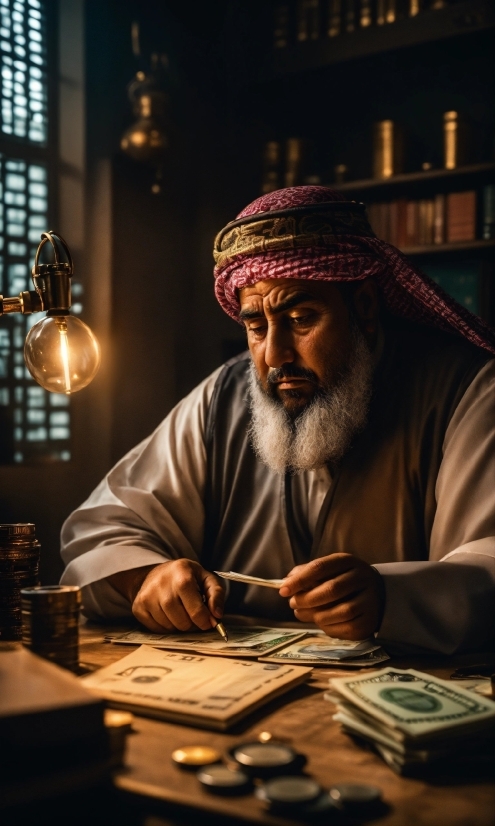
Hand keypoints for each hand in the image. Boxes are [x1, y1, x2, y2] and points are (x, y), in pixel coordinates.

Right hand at [109, 560, 224, 632]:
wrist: (155, 573)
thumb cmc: (185, 577)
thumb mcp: (205, 578)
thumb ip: (216, 594)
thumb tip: (217, 615)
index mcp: (181, 573)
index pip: (195, 608)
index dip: (205, 620)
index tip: (209, 622)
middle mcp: (161, 584)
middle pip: (182, 621)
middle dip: (192, 624)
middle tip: (194, 617)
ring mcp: (147, 596)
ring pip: (169, 627)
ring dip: (179, 626)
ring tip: (181, 613)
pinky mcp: (138, 607)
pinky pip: (156, 630)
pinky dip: (166, 628)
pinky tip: (169, 615)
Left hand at [279, 554, 384, 639]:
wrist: (375, 595)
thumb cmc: (342, 582)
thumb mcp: (327, 571)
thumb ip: (306, 573)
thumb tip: (285, 582)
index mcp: (348, 561)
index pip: (320, 567)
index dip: (299, 579)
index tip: (283, 590)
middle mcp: (362, 578)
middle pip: (331, 589)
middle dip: (307, 599)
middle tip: (293, 604)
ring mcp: (369, 600)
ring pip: (340, 611)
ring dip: (316, 616)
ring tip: (306, 614)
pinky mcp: (370, 621)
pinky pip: (346, 628)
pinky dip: (329, 627)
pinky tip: (322, 622)